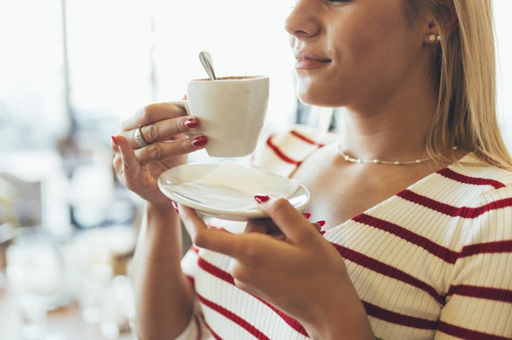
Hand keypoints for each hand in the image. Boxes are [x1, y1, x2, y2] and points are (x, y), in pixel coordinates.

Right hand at [111, 102, 207, 207]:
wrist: (163, 190)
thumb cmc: (166, 160)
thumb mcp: (173, 137)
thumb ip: (176, 118)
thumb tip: (187, 96)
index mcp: (132, 124)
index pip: (149, 112)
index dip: (171, 110)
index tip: (192, 109)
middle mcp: (124, 138)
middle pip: (152, 129)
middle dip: (177, 124)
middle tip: (197, 121)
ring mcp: (122, 157)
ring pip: (153, 148)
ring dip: (178, 145)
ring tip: (199, 140)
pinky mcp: (128, 177)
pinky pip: (129, 164)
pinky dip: (129, 155)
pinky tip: (131, 147)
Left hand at [177, 197, 374, 338]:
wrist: (330, 313)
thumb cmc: (321, 275)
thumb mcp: (308, 235)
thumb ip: (281, 211)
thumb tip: (261, 198)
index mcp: (249, 253)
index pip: (204, 236)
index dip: (189, 217)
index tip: (181, 200)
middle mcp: (241, 268)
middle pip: (240, 232)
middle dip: (265, 224)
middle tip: (296, 230)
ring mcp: (245, 279)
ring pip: (250, 243)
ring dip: (272, 237)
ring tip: (300, 246)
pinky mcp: (253, 284)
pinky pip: (254, 256)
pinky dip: (271, 249)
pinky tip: (294, 256)